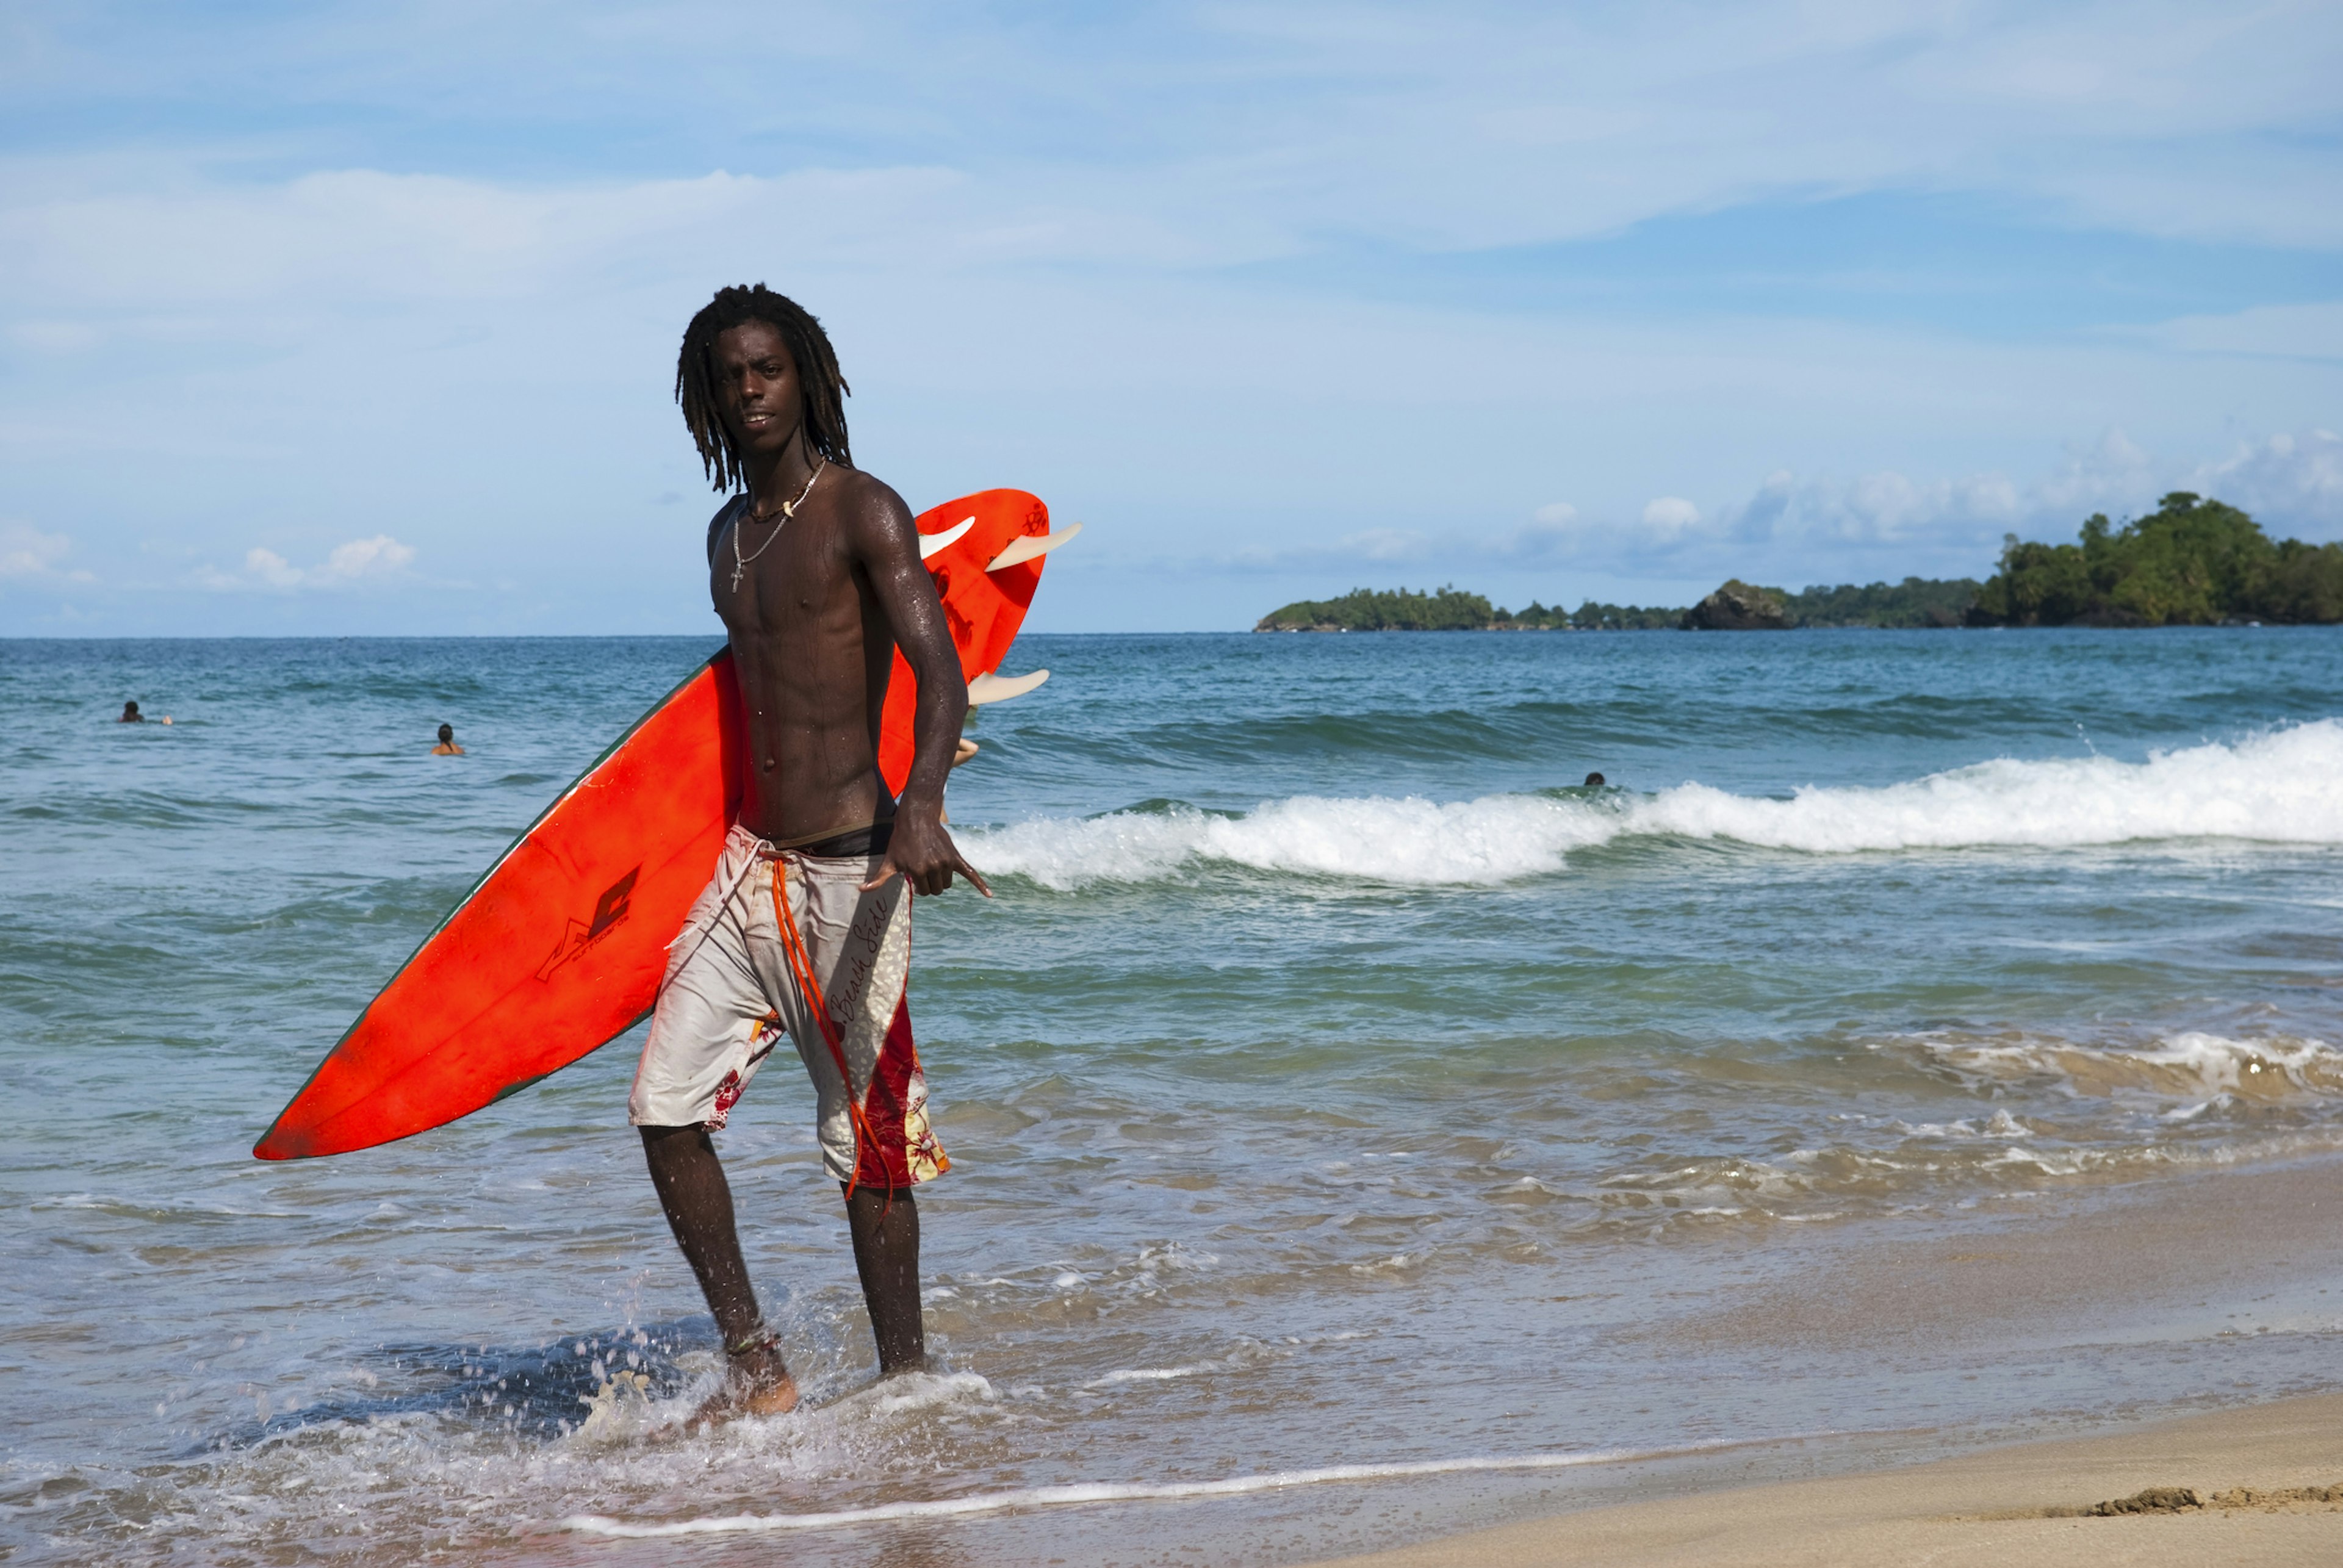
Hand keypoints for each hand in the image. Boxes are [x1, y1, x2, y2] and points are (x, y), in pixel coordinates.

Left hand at [862, 804, 991, 897]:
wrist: (917, 816)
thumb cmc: (900, 840)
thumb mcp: (889, 860)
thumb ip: (878, 879)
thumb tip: (861, 890)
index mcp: (918, 871)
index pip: (923, 892)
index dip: (918, 885)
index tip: (913, 873)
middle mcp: (934, 867)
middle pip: (937, 890)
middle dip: (930, 883)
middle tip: (922, 868)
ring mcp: (947, 862)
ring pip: (947, 883)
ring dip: (941, 878)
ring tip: (931, 863)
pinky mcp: (956, 857)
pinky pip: (971, 874)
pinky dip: (981, 885)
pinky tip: (989, 896)